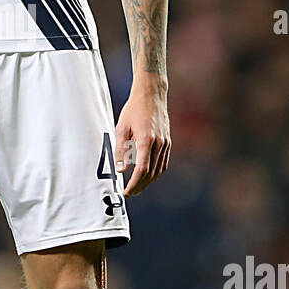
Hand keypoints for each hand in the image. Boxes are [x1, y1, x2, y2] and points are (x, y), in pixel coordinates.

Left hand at [114, 81, 170, 196]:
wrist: (151, 95)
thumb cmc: (133, 110)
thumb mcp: (121, 128)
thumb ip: (121, 150)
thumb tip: (120, 170)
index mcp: (146, 140)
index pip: (142, 170)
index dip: (134, 184)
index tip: (125, 192)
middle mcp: (159, 144)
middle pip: (151, 173)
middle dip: (140, 186)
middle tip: (129, 193)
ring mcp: (165, 143)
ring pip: (159, 170)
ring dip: (148, 181)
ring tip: (136, 187)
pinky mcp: (167, 142)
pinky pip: (163, 163)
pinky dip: (155, 172)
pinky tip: (146, 176)